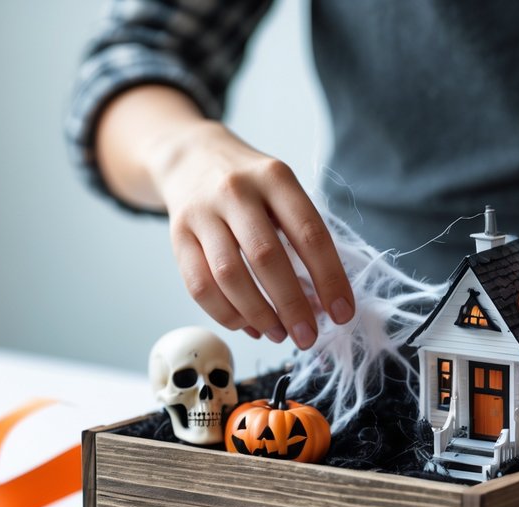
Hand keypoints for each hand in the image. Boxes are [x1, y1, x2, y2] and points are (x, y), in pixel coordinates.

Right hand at [152, 121, 353, 348]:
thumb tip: (320, 302)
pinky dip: (226, 315)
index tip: (341, 313)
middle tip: (308, 336)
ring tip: (278, 333)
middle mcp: (237, 191)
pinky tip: (247, 324)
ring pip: (230, 276)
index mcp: (275, 178)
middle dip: (292, 306)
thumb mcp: (282, 191)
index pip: (310, 234)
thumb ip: (301, 237)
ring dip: (258, 315)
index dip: (329, 279)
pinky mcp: (177, 236)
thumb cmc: (250, 186)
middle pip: (267, 258)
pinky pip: (199, 287)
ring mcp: (203, 213)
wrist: (190, 157)